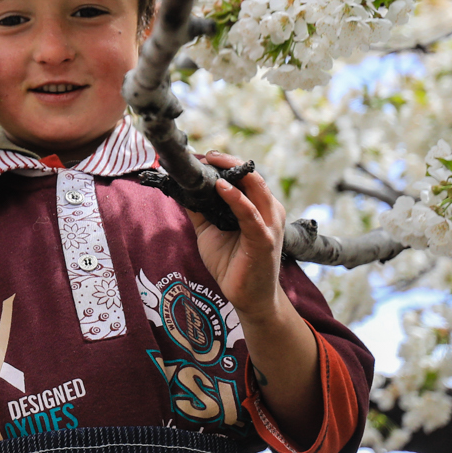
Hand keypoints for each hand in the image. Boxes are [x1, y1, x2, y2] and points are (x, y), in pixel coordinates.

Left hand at [183, 152, 287, 319]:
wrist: (248, 297)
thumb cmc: (232, 264)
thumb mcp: (210, 231)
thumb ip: (200, 210)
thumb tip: (182, 189)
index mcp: (259, 207)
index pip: (245, 178)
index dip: (226, 165)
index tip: (205, 156)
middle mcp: (269, 211)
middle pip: (252, 177)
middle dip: (229, 163)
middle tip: (208, 154)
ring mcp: (269, 225)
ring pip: (256, 189)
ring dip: (233, 173)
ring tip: (213, 162)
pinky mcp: (264, 240)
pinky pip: (250, 215)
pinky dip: (236, 199)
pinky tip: (221, 188)